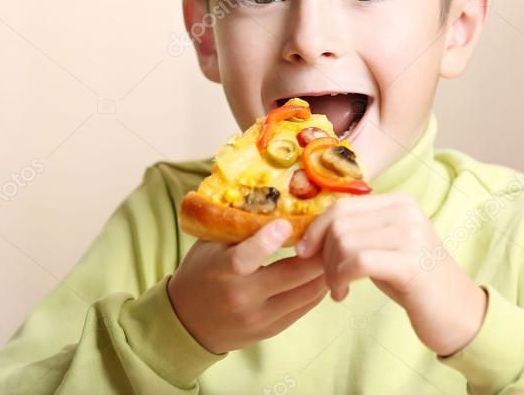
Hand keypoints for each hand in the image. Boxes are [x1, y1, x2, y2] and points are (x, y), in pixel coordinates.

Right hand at [167, 219, 328, 353]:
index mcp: (222, 271)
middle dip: (317, 252)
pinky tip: (324, 271)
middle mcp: (242, 297)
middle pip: (291, 275)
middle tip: (334, 231)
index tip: (287, 223)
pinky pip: (304, 308)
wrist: (188, 322)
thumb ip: (236, 225)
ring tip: (335, 249)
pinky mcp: (272, 329)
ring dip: (324, 270)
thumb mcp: (210, 245)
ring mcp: (260, 317)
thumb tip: (270, 195)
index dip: (268, 240)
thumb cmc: (201, 272)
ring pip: (305, 293)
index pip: (246, 258)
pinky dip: (318, 287)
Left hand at [295, 192, 487, 355]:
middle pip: (339, 222)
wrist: (461, 315)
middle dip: (322, 253)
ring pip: (344, 242)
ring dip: (331, 271)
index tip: (304, 252)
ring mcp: (410, 235)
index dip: (316, 229)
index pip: (342, 205)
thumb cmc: (415, 283)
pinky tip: (343, 295)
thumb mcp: (385, 247)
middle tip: (329, 278)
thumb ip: (358, 232)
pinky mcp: (409, 262)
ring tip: (339, 289)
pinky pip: (356, 262)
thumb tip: (311, 231)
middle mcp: (406, 211)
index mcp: (400, 201)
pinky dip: (340, 279)